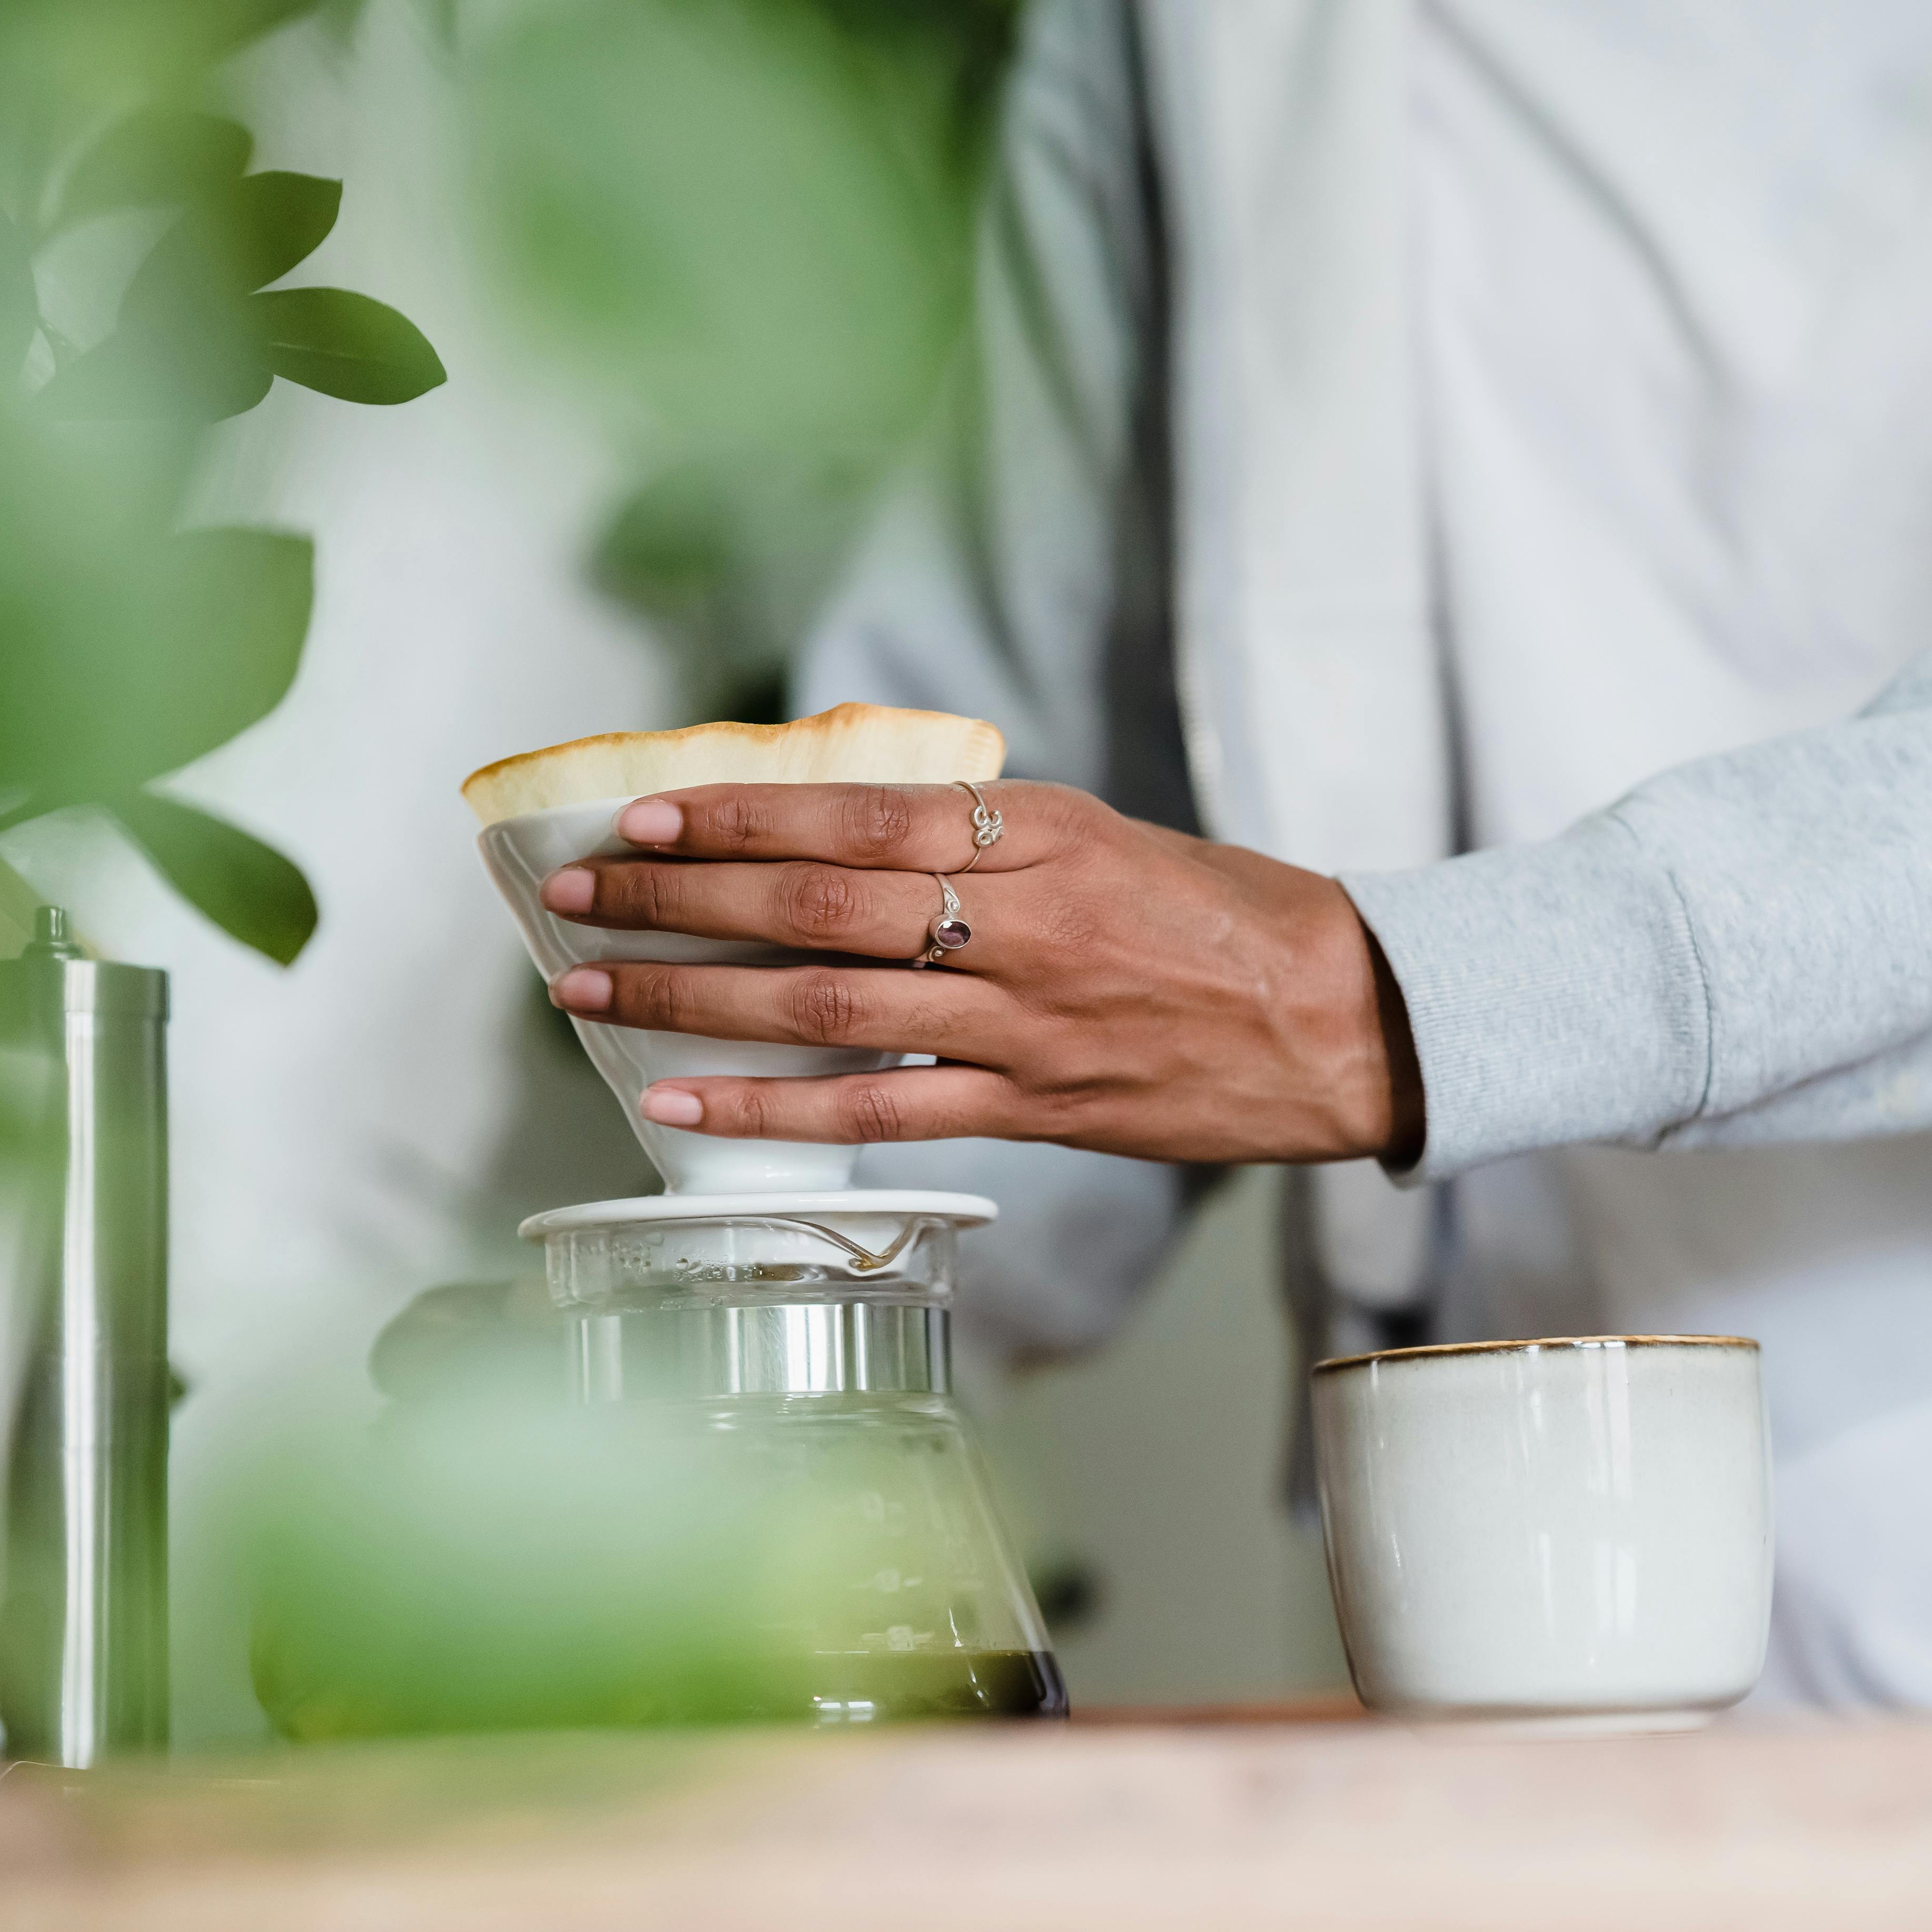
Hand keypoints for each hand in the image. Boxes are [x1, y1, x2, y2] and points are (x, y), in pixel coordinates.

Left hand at [539, 781, 1423, 1164]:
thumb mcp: (1109, 839)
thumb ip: (990, 839)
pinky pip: (880, 1112)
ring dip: (693, 995)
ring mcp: (1030, 1022)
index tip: (645, 818)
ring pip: (828, 1006)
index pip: (857, 818)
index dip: (739, 819)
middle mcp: (1028, 921)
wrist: (1352, 1019)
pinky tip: (684, 1099)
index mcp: (1044, 836)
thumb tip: (852, 836)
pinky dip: (771, 1109)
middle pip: (817, 906)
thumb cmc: (1228, 919)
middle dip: (681, 901)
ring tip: (591, 987)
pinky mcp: (1040, 1108)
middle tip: (579, 897)